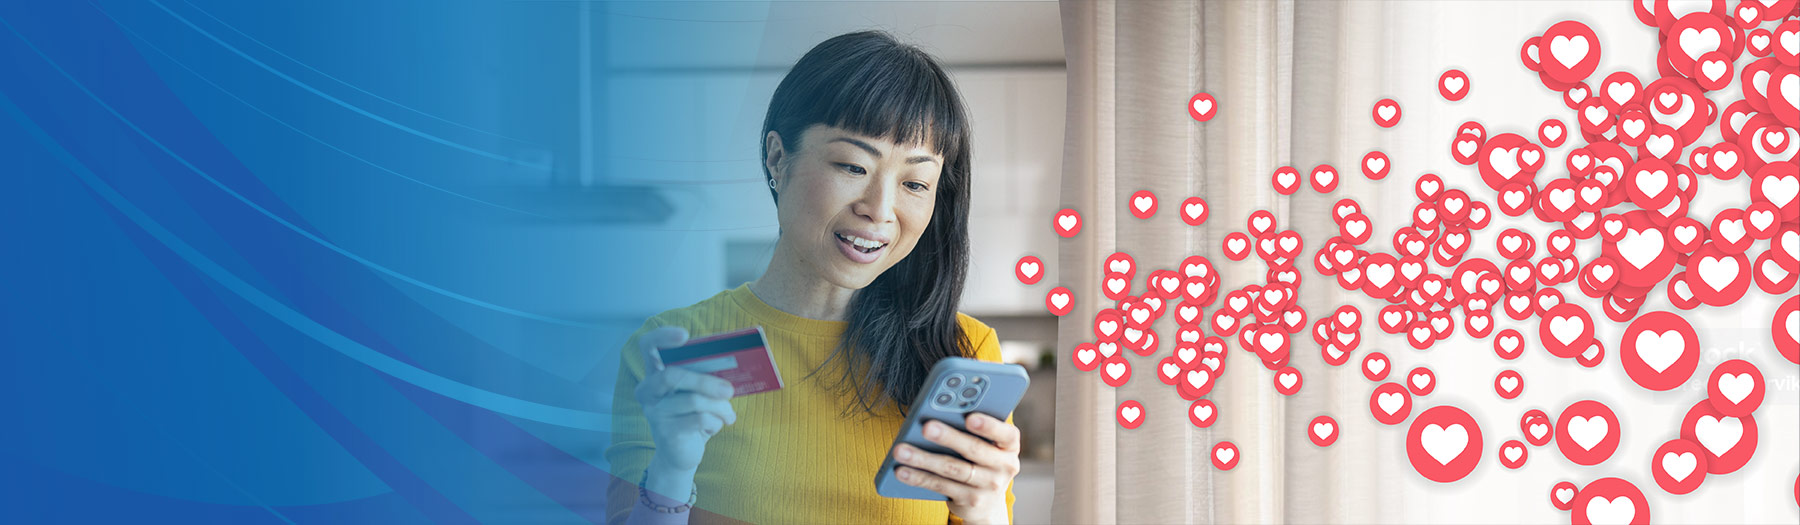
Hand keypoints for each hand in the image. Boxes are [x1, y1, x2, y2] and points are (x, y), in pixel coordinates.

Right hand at [633, 326, 737, 474]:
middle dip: (706, 381)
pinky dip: (716, 422)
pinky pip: (699, 419)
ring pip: (694, 400)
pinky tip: (715, 426)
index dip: (663, 337)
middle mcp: (648, 391)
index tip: (684, 335)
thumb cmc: (693, 415)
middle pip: (673, 375)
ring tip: (729, 414)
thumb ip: (705, 376)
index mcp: (654, 374)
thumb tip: (733, 364)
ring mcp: (654, 412)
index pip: (648, 346)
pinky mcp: (666, 433)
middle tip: (729, 390)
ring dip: (720, 407)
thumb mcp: (698, 392)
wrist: (682, 454)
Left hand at [891, 412, 1019, 523]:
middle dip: (948, 437)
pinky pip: (941, 486)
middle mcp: (1004, 466)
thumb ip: (970, 428)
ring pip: (953, 469)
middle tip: (926, 426)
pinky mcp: (970, 500)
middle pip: (974, 450)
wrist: (987, 501)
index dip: (989, 425)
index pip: (1005, 433)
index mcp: (1010, 445)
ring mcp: (989, 486)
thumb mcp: (985, 443)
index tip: (970, 417)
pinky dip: (919, 477)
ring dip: (924, 459)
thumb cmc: (980, 458)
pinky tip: (901, 470)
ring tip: (901, 450)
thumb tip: (937, 411)